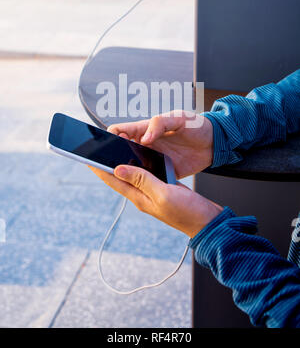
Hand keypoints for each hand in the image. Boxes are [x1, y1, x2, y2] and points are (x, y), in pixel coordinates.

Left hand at [88, 164, 222, 237]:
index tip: (85, 156)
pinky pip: (145, 175)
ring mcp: (152, 193)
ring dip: (121, 163)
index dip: (98, 168)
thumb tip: (118, 169)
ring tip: (112, 151)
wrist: (207, 223)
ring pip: (132, 175)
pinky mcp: (162, 190)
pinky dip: (139, 165)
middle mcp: (142, 196)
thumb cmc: (188, 213)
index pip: (112, 180)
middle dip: (106, 164)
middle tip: (96, 150)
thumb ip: (142, 180)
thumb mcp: (163, 193)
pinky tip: (139, 159)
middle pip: (119, 177)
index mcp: (139, 197)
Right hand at [107, 111, 213, 178]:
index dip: (110, 137)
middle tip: (112, 164)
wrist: (215, 143)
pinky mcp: (163, 171)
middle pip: (121, 150)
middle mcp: (146, 144)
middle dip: (113, 156)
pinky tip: (142, 186)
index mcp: (146, 128)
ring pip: (132, 166)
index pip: (119, 130)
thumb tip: (144, 137)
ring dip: (126, 171)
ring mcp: (153, 158)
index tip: (111, 145)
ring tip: (123, 177)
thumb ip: (160, 123)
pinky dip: (143, 182)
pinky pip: (148, 178)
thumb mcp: (180, 118)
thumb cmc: (198, 125)